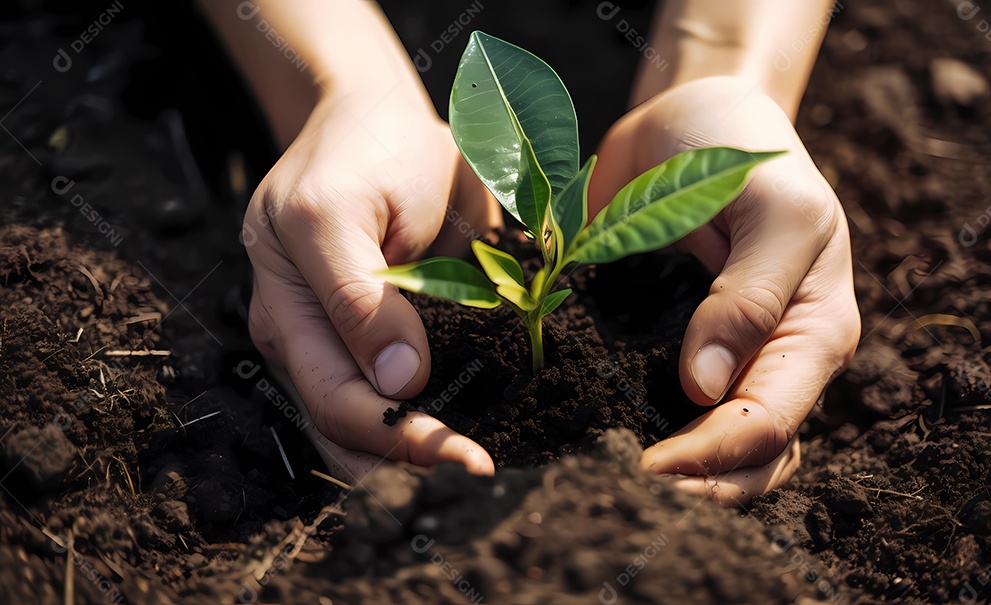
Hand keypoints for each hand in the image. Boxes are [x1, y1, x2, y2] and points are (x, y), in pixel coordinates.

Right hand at [242, 90, 498, 480]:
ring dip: (412, 457)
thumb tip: (397, 383)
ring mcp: (333, 342)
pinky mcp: (368, 336)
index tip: (468, 456)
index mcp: (287, 310)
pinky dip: (418, 427)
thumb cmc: (359, 154)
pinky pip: (386, 399)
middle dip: (411, 458)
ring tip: (470, 465)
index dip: (400, 437)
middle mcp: (303, 339)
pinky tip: (454, 438)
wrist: (375, 122)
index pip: (339, 401)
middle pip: (347, 429)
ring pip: (361, 430)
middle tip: (480, 469)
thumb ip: (360, 296)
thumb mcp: (340, 211)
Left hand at [590, 76, 859, 504]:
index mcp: (812, 332)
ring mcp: (724, 359)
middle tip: (622, 492)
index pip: (769, 424)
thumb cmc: (744, 151)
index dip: (711, 456)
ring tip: (613, 485)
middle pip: (750, 459)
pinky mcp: (674, 349)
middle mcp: (773, 359)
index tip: (646, 468)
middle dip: (695, 488)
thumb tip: (705, 387)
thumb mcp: (773, 208)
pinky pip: (666, 411)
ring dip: (676, 481)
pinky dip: (645, 435)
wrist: (691, 119)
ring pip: (715, 453)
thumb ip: (749, 296)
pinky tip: (603, 444)